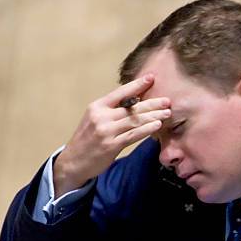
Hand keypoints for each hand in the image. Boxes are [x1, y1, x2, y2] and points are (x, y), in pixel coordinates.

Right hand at [53, 74, 169, 196]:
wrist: (73, 162)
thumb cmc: (87, 139)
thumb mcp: (94, 119)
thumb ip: (111, 110)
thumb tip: (135, 101)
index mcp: (97, 106)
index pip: (120, 92)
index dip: (137, 85)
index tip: (151, 78)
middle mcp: (101, 117)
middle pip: (131, 107)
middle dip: (152, 103)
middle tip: (167, 100)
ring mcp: (106, 131)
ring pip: (135, 120)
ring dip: (153, 116)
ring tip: (167, 113)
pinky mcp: (111, 145)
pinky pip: (133, 135)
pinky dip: (146, 129)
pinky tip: (157, 125)